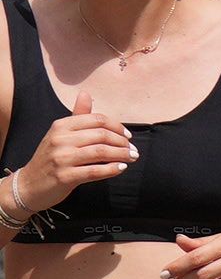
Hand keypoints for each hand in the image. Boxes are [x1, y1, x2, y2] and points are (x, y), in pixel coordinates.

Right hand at [5, 105, 132, 225]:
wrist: (29, 184)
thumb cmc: (50, 158)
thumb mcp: (60, 134)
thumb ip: (77, 116)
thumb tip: (86, 93)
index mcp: (60, 126)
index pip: (97, 119)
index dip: (117, 127)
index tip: (128, 136)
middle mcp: (60, 139)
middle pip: (102, 135)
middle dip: (123, 142)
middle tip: (133, 150)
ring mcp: (61, 158)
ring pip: (100, 152)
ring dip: (121, 155)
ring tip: (132, 158)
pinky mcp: (65, 176)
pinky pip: (95, 171)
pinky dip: (112, 169)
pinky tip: (121, 168)